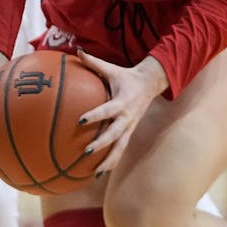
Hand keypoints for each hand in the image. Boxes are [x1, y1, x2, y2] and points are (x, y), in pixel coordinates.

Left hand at [75, 51, 166, 173]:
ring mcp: (129, 127)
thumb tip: (76, 52)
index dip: (95, 115)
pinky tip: (99, 173)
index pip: (106, 110)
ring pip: (120, 148)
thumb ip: (94, 62)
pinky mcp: (130, 133)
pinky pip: (121, 150)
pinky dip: (112, 162)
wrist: (150, 84)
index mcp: (121, 102)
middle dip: (102, 144)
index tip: (81, 120)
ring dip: (108, 161)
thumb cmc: (126, 76)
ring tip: (94, 174)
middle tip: (86, 152)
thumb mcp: (112, 69)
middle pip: (115, 135)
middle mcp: (126, 118)